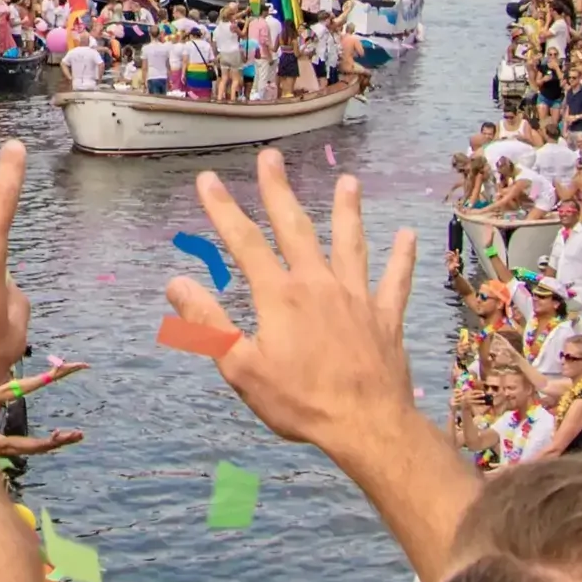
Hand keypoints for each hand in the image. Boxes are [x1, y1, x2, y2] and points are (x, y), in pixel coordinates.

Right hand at [167, 149, 417, 465]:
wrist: (368, 425)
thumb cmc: (300, 402)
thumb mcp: (241, 368)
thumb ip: (208, 323)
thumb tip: (175, 283)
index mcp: (280, 296)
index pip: (244, 243)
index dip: (223, 209)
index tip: (207, 179)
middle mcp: (318, 284)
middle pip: (295, 228)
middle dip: (279, 190)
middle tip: (271, 156)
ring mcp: (356, 297)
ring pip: (350, 244)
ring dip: (347, 211)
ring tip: (348, 180)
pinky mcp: (385, 317)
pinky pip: (394, 281)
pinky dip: (401, 258)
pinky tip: (407, 235)